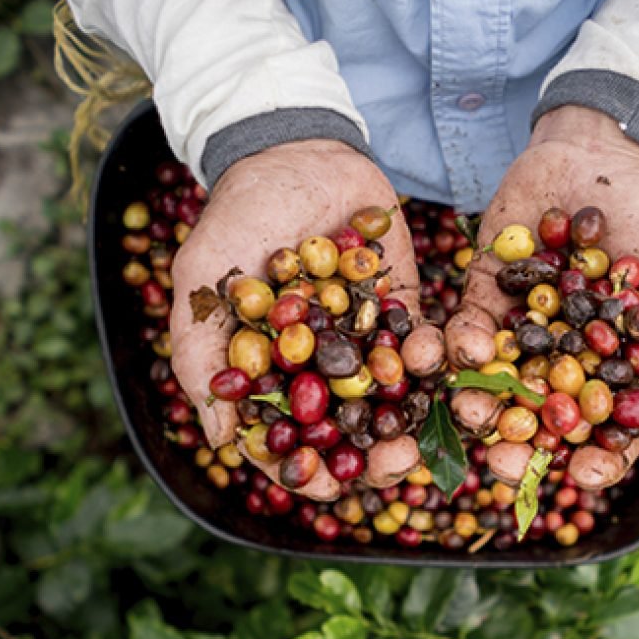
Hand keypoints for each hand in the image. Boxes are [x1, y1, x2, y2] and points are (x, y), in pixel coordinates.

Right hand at [169, 140, 423, 500]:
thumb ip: (201, 355)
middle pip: (349, 432)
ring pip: (392, 400)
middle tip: (396, 467)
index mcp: (272, 373)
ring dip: (411, 424)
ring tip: (423, 437)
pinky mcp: (402, 306)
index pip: (289, 439)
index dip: (307, 470)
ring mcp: (365, 338)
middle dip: (373, 459)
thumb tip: (222, 438)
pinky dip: (433, 358)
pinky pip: (423, 342)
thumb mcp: (203, 281)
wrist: (294, 150)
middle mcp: (321, 366)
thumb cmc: (236, 216)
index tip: (328, 488)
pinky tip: (438, 363)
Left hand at [445, 106, 638, 488]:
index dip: (594, 462)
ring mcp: (522, 331)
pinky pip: (468, 330)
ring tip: (472, 412)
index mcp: (614, 373)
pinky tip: (467, 350)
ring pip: (496, 385)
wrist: (606, 153)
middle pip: (540, 424)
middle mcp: (564, 362)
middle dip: (520, 450)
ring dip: (481, 405)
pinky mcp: (485, 293)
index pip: (603, 434)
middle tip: (503, 464)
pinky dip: (464, 344)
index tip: (580, 474)